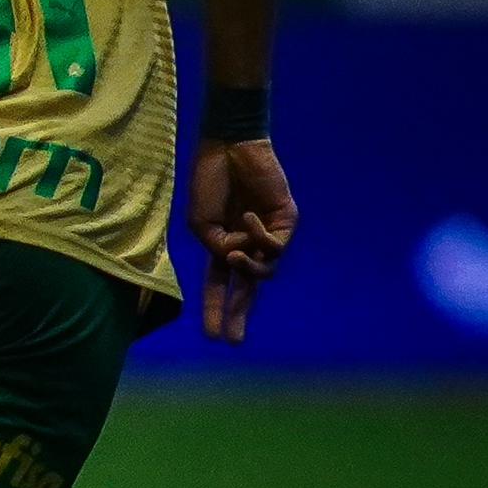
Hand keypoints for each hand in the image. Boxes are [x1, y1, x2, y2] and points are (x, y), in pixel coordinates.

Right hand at [186, 139, 296, 344]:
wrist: (229, 146)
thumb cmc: (210, 181)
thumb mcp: (200, 224)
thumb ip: (217, 249)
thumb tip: (237, 261)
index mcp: (223, 244)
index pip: (221, 285)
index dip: (216, 310)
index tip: (211, 337)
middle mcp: (248, 243)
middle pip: (247, 288)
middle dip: (238, 314)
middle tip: (233, 341)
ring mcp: (268, 234)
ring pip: (264, 271)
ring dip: (246, 267)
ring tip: (232, 253)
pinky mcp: (286, 222)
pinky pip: (274, 245)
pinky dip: (257, 236)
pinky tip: (248, 216)